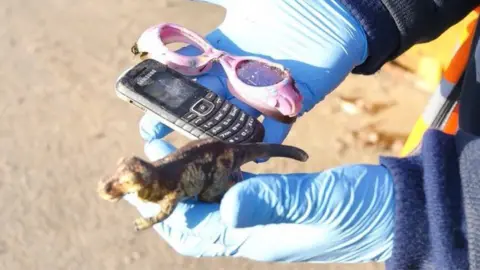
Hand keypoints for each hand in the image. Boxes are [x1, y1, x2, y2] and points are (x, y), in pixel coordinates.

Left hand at [123, 114, 394, 262]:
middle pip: (194, 216)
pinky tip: (214, 150)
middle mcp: (251, 230)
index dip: (160, 211)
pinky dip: (217, 171)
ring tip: (172, 147)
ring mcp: (263, 217)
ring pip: (210, 202)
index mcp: (255, 238)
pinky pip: (234, 190)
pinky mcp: (275, 203)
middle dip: (167, 190)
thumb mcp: (320, 203)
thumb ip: (274, 203)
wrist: (393, 212)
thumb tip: (225, 207)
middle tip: (149, 155)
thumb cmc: (362, 212)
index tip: (137, 185)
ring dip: (189, 177)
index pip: (191, 232)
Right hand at [139, 0, 367, 143]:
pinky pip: (275, 128)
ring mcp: (261, 92)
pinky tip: (249, 153)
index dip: (164, 92)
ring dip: (215, 137)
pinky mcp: (290, 103)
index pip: (185, 77)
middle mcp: (236, 76)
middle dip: (180, 121)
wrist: (335, 9)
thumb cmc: (288, 3)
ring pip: (233, 120)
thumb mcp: (243, 2)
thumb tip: (170, 4)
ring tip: (197, 152)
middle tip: (157, 137)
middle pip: (203, 104)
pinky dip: (263, 141)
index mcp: (219, 52)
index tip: (144, 104)